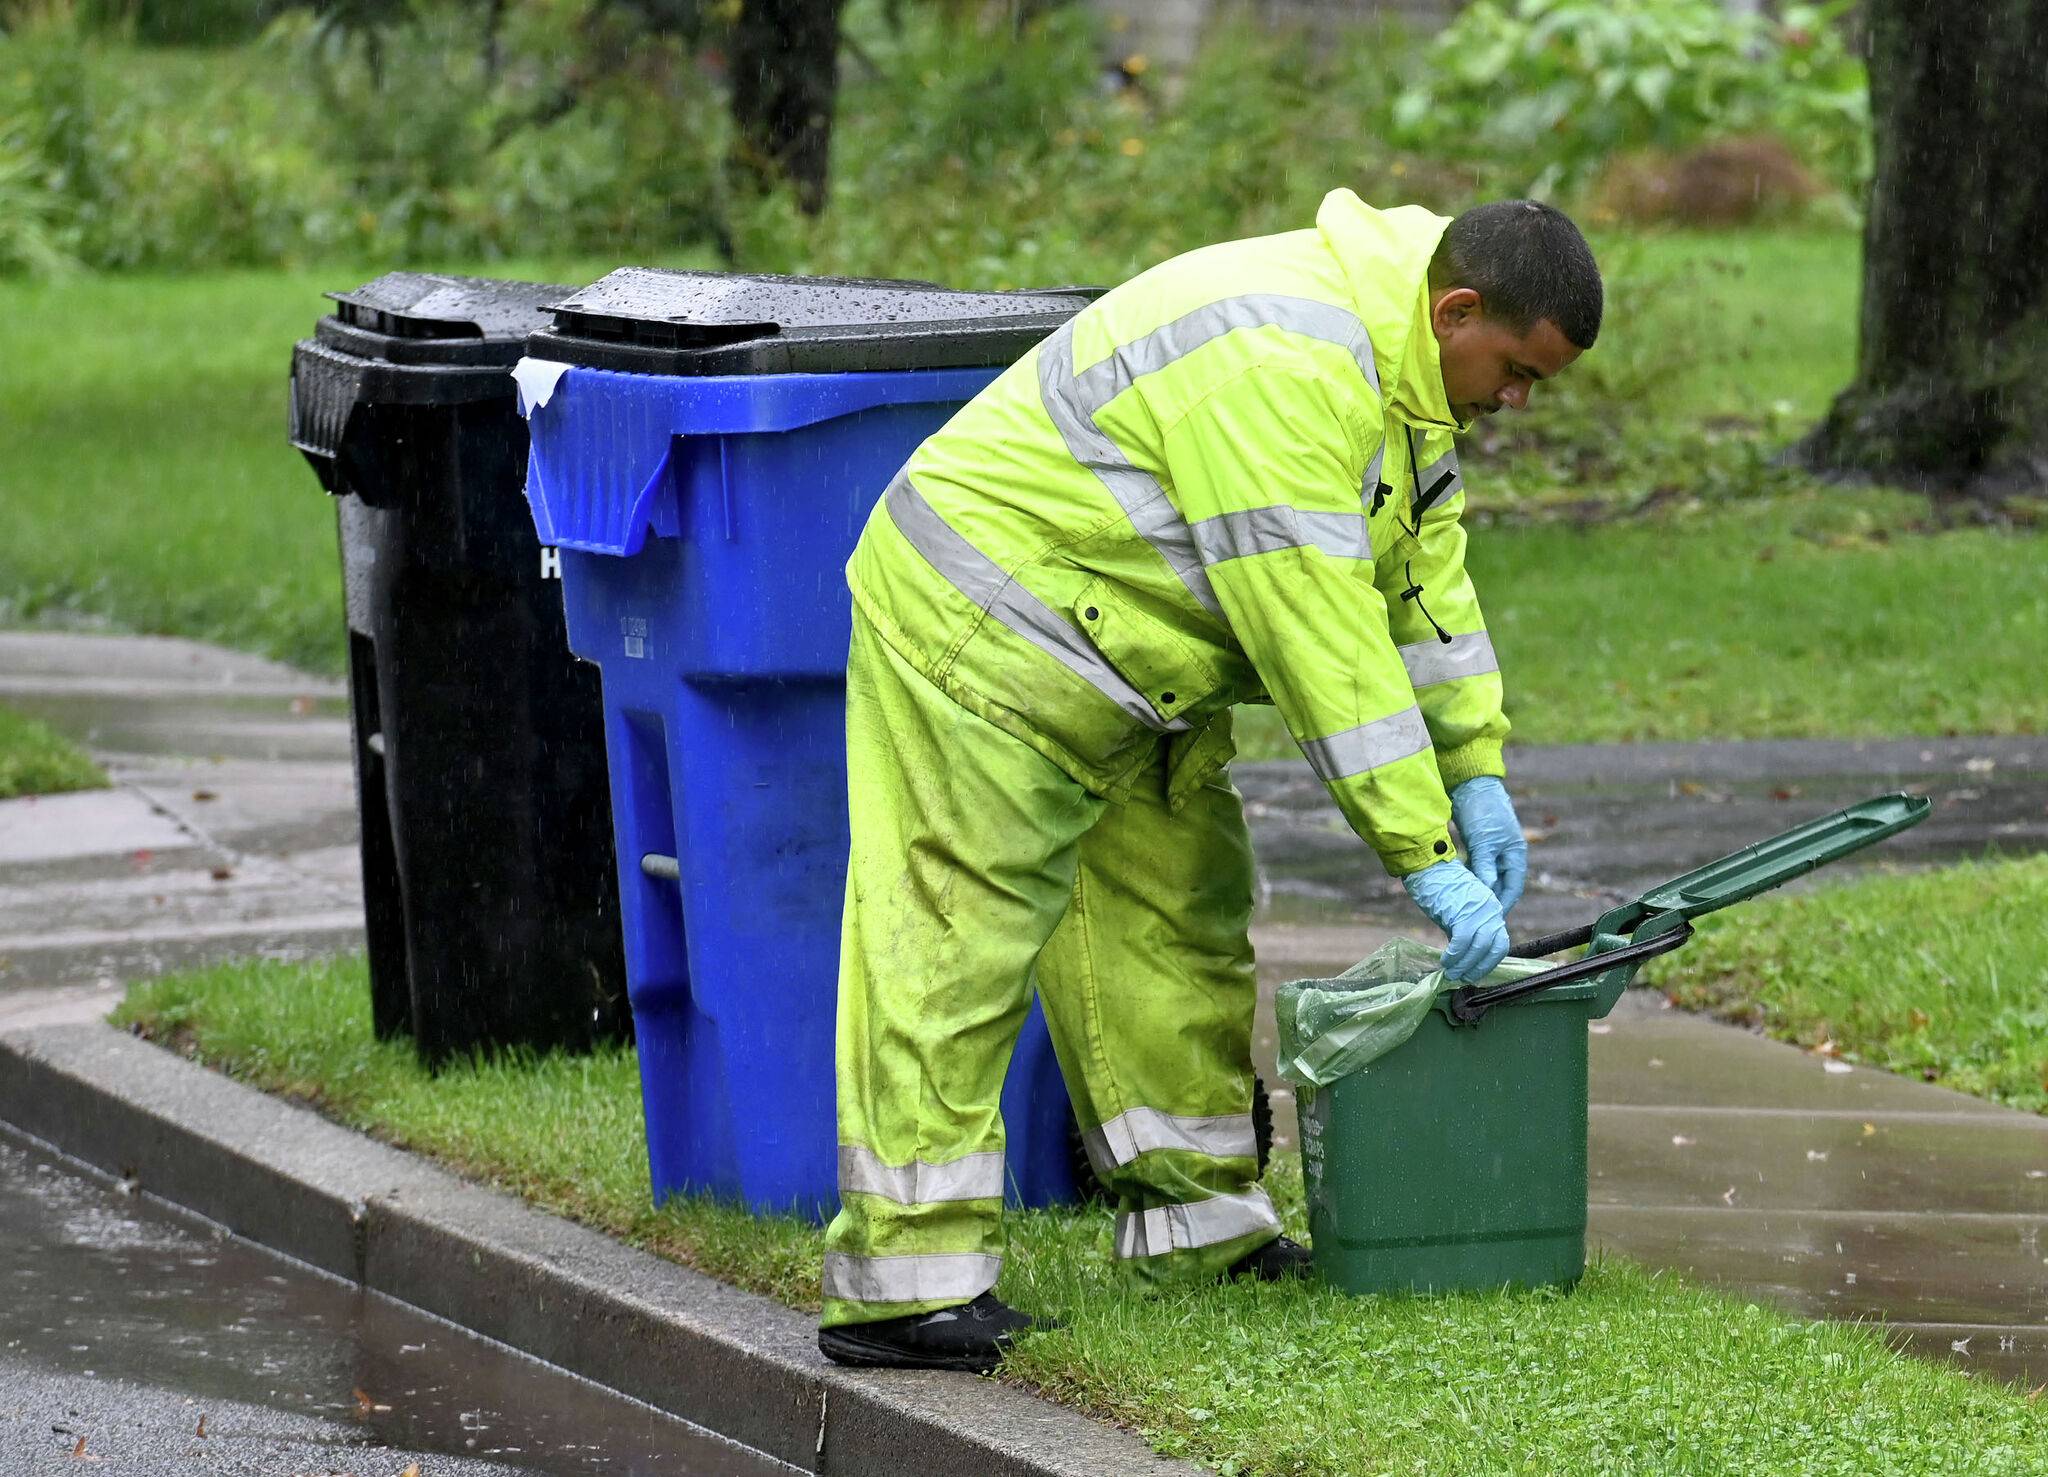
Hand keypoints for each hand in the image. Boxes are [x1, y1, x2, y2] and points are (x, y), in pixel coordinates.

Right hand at [1402, 860, 1510, 982]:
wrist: (1427, 868)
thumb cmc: (1438, 887)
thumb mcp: (1459, 911)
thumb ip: (1466, 930)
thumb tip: (1463, 955)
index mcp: (1492, 908)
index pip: (1500, 942)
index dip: (1488, 961)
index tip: (1475, 971)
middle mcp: (1492, 909)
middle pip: (1496, 948)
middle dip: (1479, 967)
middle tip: (1464, 977)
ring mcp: (1480, 911)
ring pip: (1480, 949)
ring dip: (1465, 965)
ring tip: (1451, 973)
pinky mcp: (1464, 913)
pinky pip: (1462, 943)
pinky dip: (1454, 956)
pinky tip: (1446, 961)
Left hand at [1450, 776, 1526, 914]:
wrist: (1470, 784)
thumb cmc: (1482, 810)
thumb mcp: (1483, 841)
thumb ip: (1485, 866)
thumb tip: (1486, 891)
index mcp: (1515, 853)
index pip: (1513, 886)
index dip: (1504, 903)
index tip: (1492, 919)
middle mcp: (1506, 853)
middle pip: (1500, 883)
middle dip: (1490, 900)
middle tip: (1475, 917)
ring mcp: (1492, 849)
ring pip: (1487, 876)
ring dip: (1479, 890)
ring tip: (1466, 907)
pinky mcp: (1478, 844)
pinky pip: (1476, 867)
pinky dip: (1470, 877)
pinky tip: (1460, 888)